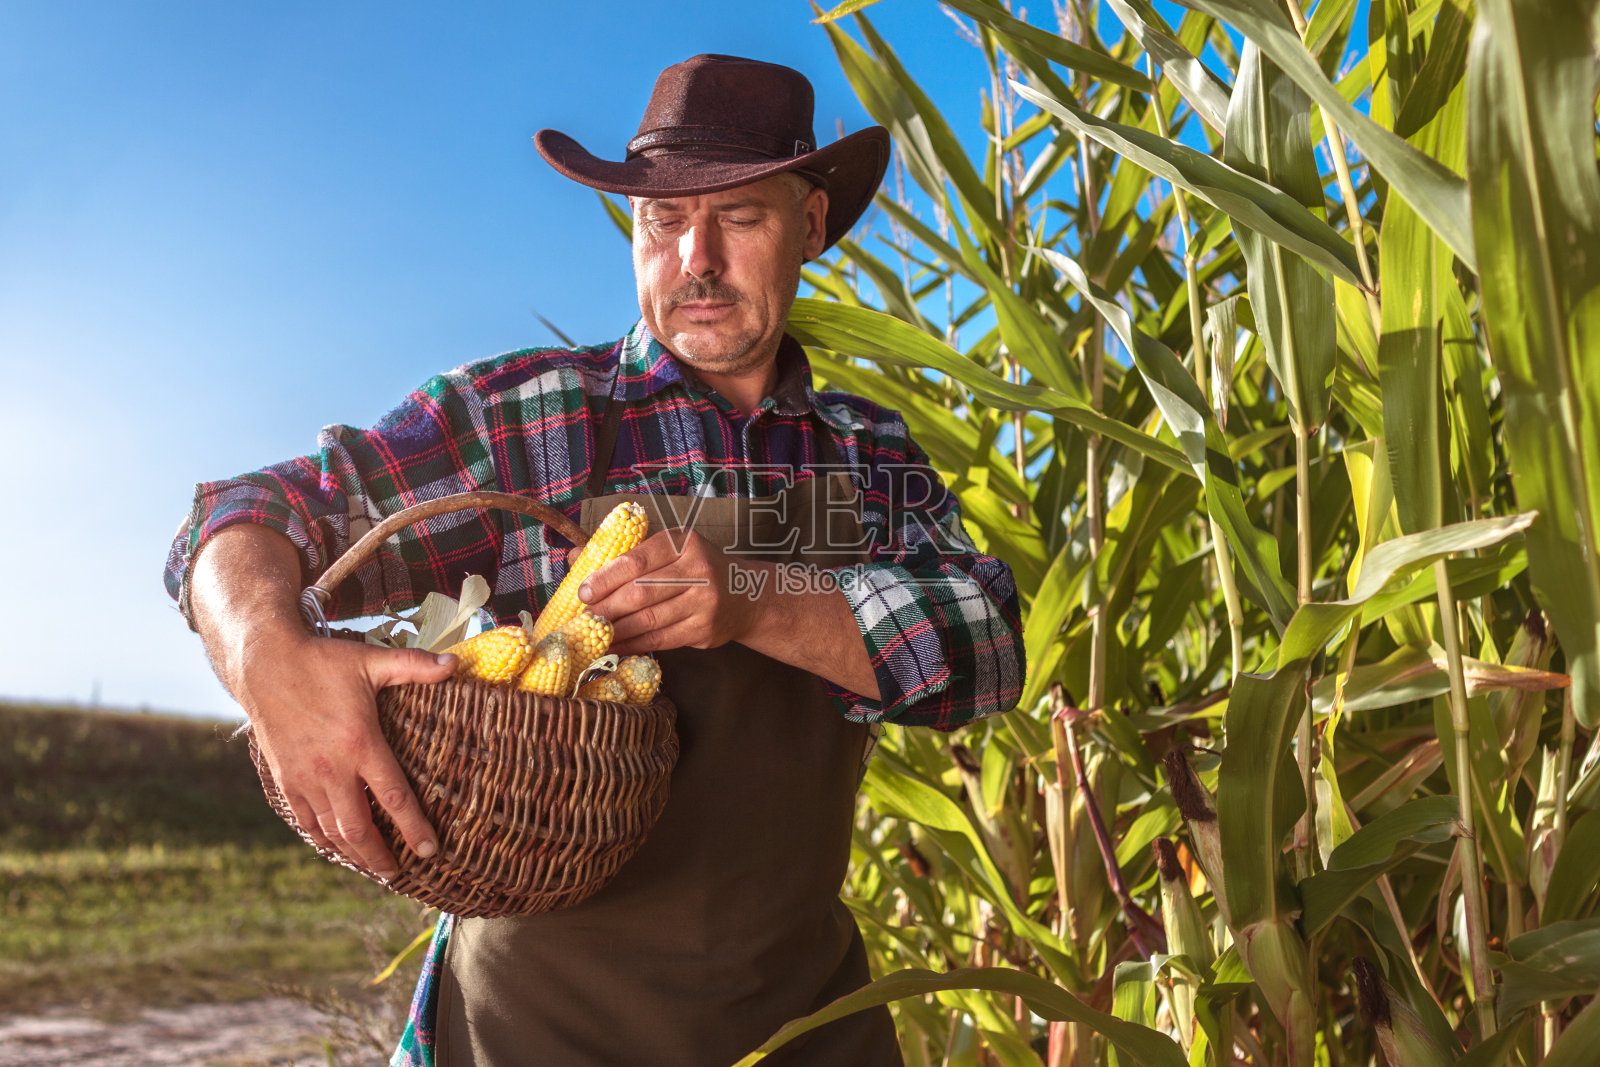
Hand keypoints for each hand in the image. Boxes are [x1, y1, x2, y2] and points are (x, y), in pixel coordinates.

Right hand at [236, 630, 456, 878]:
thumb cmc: (322, 661)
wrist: (263, 664)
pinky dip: (323, 838)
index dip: (413, 829)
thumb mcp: (371, 660)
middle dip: (380, 856)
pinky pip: (307, 820)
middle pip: (359, 828)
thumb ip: (415, 666)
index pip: (393, 798)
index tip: (430, 851)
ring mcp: (305, 777)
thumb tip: (456, 663)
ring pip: (331, 830)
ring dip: (354, 853)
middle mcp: (331, 768)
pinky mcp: (286, 779)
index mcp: (360, 744)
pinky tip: (337, 846)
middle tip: (399, 874)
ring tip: (374, 868)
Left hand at [576, 530, 766, 653]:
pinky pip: (660, 640)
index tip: (584, 592)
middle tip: (583, 617)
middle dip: (607, 607)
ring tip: (593, 633)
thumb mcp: (669, 549)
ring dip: (616, 630)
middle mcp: (698, 571)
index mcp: (684, 542)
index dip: (606, 577)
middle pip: (641, 593)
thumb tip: (575, 556)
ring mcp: (704, 603)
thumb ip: (625, 552)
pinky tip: (615, 647)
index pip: (637, 559)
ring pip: (649, 620)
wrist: (745, 595)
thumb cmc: (695, 568)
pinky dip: (633, 645)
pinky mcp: (704, 630)